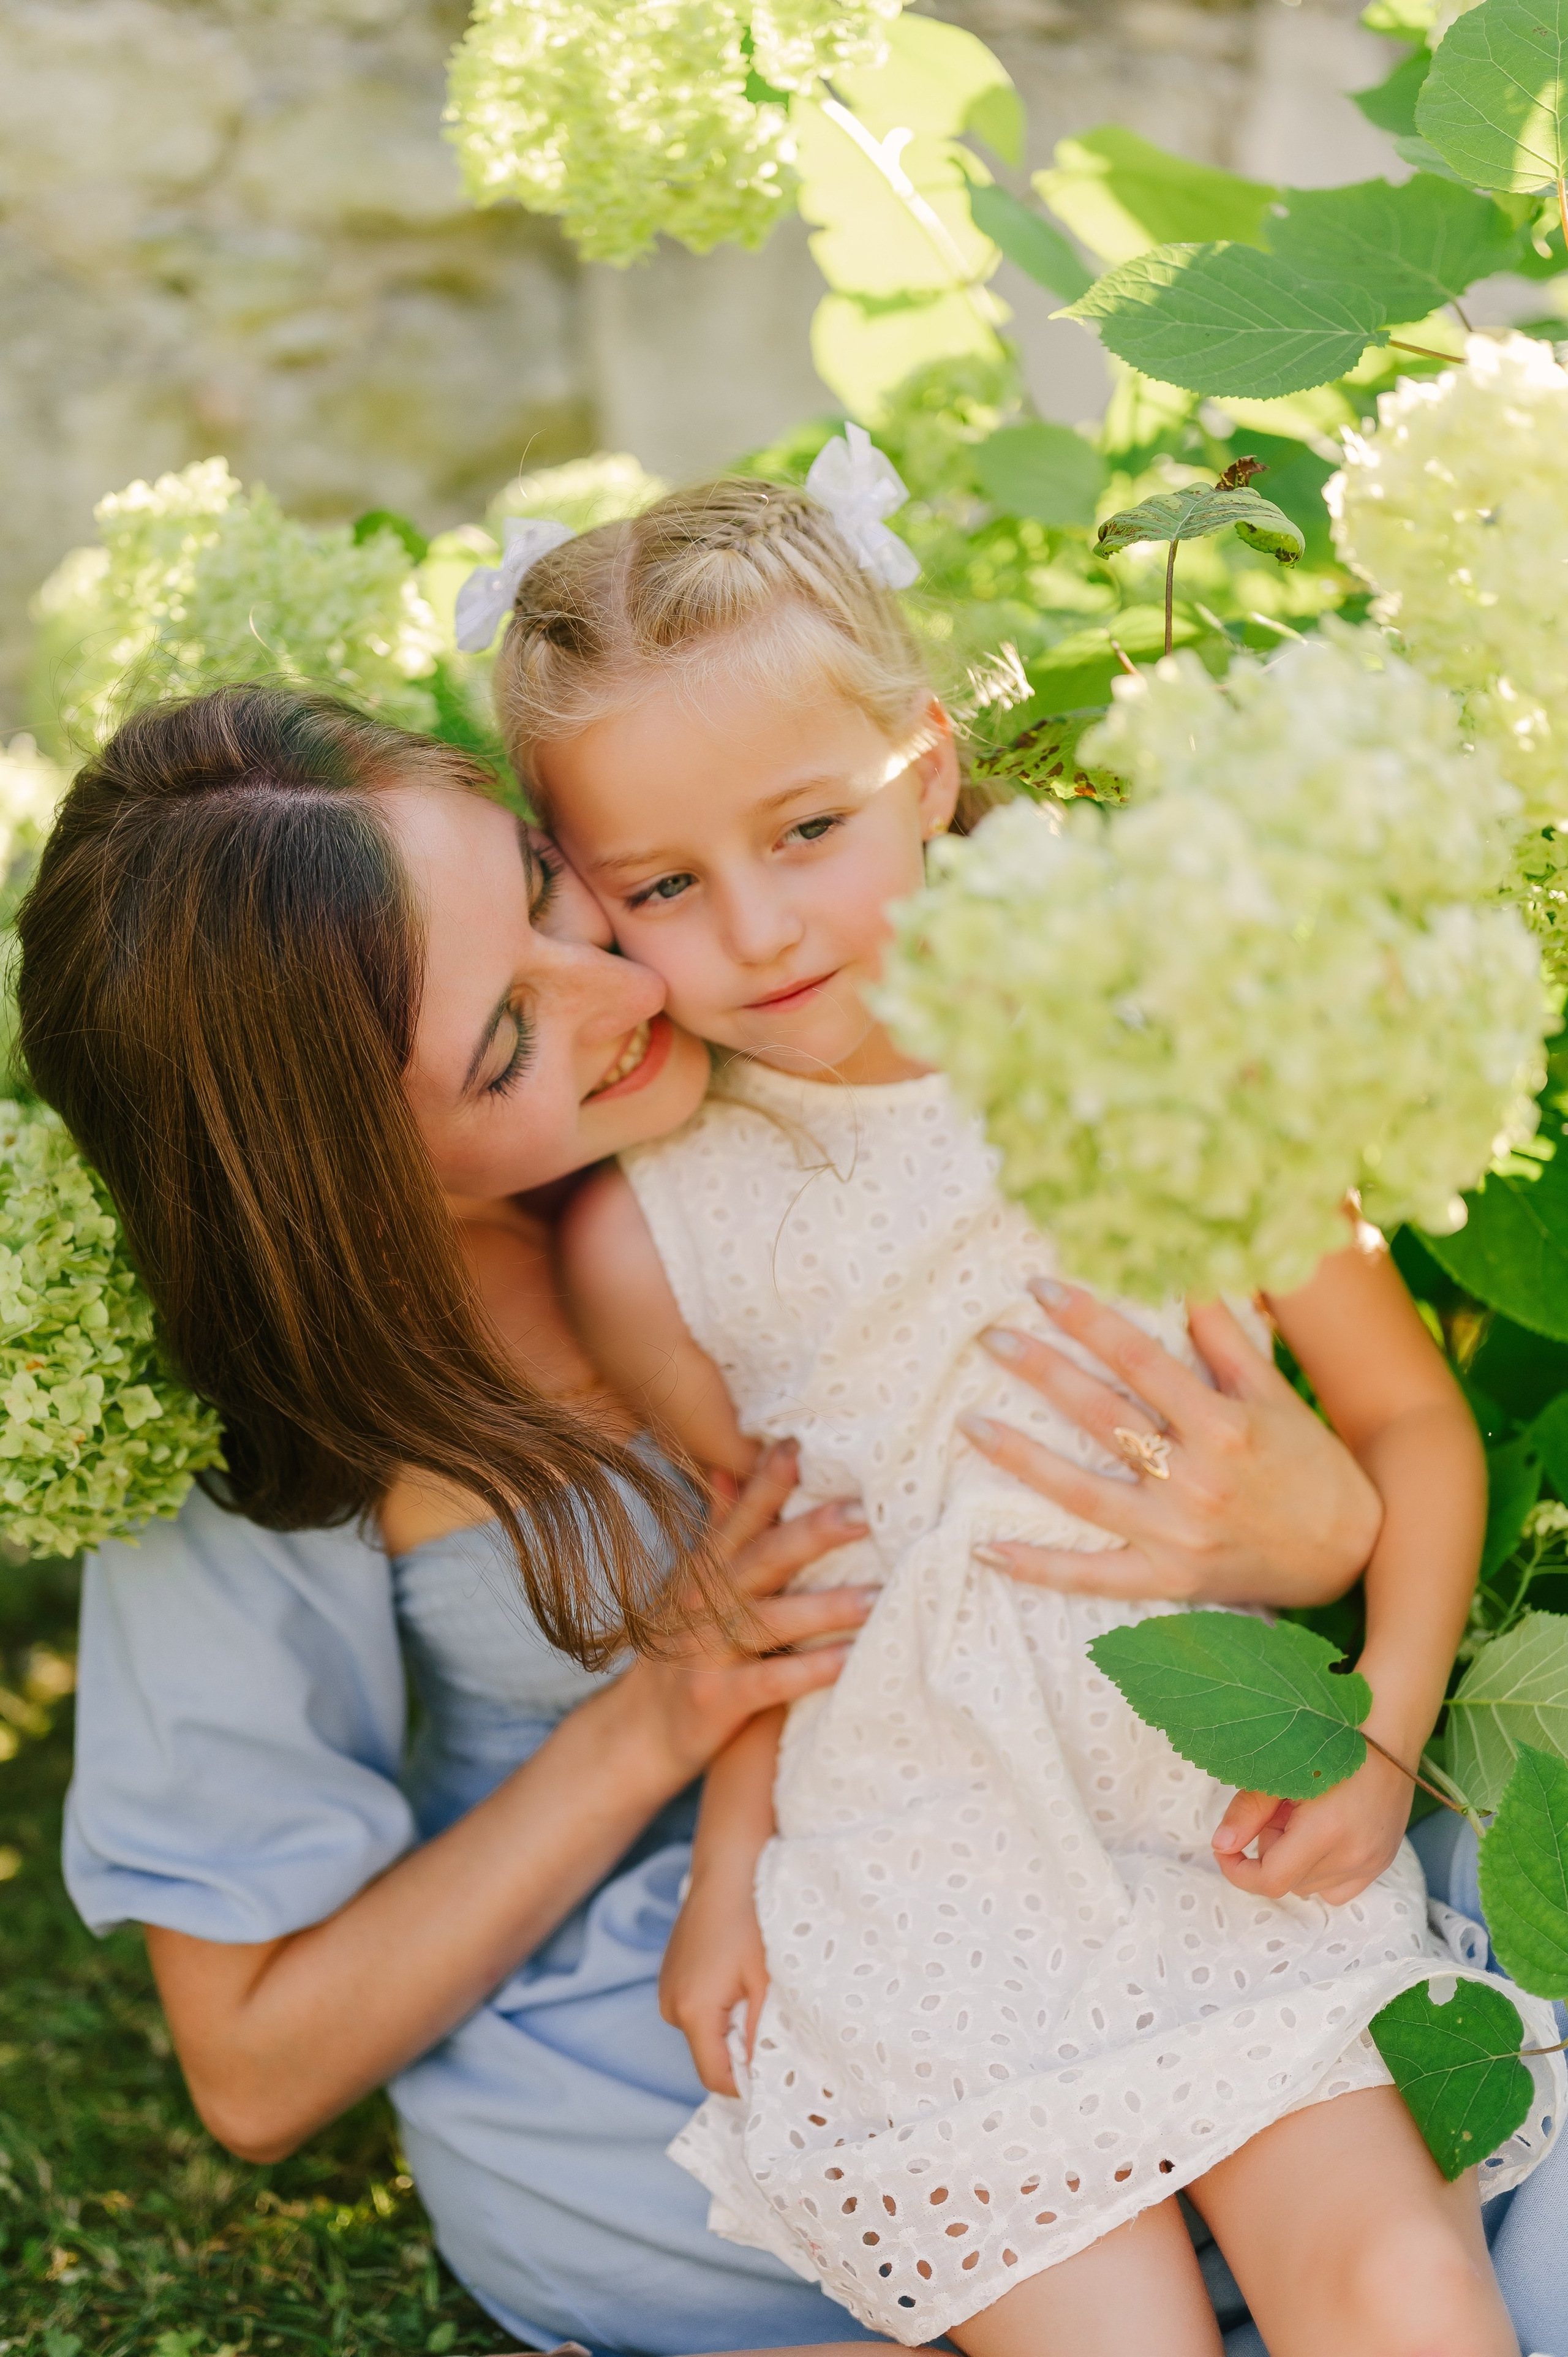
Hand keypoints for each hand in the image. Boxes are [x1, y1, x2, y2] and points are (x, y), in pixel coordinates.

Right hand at [616, 1441, 873, 1789]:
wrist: (635, 1733)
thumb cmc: (679, 1647)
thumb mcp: (691, 1584)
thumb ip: (719, 1528)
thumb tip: (732, 1464)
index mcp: (703, 1570)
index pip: (740, 1517)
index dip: (767, 1482)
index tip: (803, 1444)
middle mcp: (702, 1603)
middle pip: (762, 1560)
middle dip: (812, 1534)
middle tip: (864, 1513)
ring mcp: (705, 1652)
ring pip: (770, 1621)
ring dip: (826, 1607)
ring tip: (880, 1593)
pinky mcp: (716, 1700)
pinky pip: (770, 1682)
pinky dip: (811, 1670)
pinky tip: (852, 1658)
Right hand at [660, 1864, 769, 2095]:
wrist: (728, 1867)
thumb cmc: (751, 1918)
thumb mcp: (767, 1980)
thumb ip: (763, 2033)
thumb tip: (763, 2075)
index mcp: (692, 2011)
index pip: (715, 2077)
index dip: (746, 2085)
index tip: (775, 2074)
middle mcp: (670, 2005)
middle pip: (710, 2055)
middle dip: (741, 2049)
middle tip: (770, 2017)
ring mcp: (666, 1988)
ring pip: (705, 2031)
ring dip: (731, 2023)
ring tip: (754, 1986)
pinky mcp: (670, 1974)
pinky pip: (696, 2008)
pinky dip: (719, 2004)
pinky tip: (737, 1973)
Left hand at [963, 1281, 1381, 1607]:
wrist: (1351, 1553)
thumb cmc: (1308, 1463)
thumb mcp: (1272, 1394)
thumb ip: (1224, 1337)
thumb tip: (1185, 1274)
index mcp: (1223, 1425)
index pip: (1139, 1359)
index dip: (1087, 1319)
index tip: (1040, 1288)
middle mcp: (1196, 1479)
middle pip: (1101, 1416)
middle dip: (1041, 1372)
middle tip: (990, 1339)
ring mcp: (1177, 1535)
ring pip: (1082, 1492)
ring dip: (1021, 1458)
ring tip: (970, 1424)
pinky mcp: (1167, 1580)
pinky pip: (1091, 1575)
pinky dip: (1038, 1566)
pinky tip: (984, 1548)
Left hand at [1210, 1744, 1414, 1905]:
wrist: (1385, 1730)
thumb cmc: (1328, 1740)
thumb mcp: (1279, 1770)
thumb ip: (1247, 1811)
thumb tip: (1220, 1846)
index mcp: (1327, 1831)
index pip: (1272, 1880)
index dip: (1239, 1871)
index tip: (1225, 1850)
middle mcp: (1354, 1855)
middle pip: (1289, 1882)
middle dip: (1271, 1852)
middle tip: (1279, 1810)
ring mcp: (1373, 1861)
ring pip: (1312, 1887)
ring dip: (1296, 1862)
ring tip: (1304, 1816)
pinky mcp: (1383, 1860)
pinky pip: (1339, 1887)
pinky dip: (1321, 1870)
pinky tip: (1322, 1836)